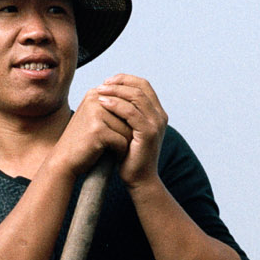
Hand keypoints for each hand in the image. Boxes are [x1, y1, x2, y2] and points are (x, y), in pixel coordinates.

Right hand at [48, 86, 132, 180]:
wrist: (64, 160)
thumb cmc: (84, 142)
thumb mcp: (97, 118)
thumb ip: (113, 107)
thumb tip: (139, 100)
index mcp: (96, 93)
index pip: (127, 102)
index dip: (127, 121)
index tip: (119, 134)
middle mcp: (95, 98)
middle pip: (129, 115)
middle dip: (127, 131)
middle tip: (116, 143)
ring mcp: (96, 112)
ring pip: (128, 128)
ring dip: (124, 142)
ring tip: (111, 149)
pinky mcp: (98, 129)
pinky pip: (122, 141)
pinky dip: (120, 152)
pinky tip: (110, 155)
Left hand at [93, 74, 166, 188]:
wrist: (139, 180)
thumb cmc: (129, 156)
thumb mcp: (127, 130)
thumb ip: (125, 113)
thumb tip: (107, 94)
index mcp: (157, 112)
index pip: (143, 85)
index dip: (125, 79)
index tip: (107, 81)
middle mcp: (160, 116)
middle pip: (140, 87)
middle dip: (119, 83)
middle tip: (102, 84)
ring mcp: (156, 124)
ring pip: (136, 97)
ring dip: (116, 92)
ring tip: (99, 91)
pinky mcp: (149, 133)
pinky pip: (131, 113)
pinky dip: (116, 105)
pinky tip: (102, 104)